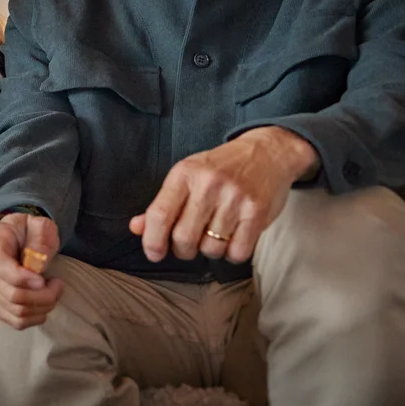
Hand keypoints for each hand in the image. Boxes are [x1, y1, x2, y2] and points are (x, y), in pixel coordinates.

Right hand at [0, 213, 63, 328]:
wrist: (8, 239)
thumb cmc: (24, 231)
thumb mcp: (36, 224)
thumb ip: (40, 236)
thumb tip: (38, 262)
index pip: (1, 269)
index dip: (26, 279)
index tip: (46, 279)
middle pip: (13, 295)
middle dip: (44, 296)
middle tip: (57, 285)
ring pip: (16, 312)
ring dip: (42, 307)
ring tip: (52, 292)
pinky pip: (14, 322)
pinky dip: (34, 318)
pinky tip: (43, 305)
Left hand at [129, 126, 318, 263]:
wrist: (268, 152)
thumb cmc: (221, 168)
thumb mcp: (187, 176)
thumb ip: (162, 204)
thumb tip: (137, 228)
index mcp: (185, 174)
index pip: (159, 215)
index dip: (152, 241)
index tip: (154, 253)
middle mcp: (209, 184)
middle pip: (184, 238)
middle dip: (183, 250)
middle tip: (189, 244)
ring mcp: (235, 198)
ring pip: (211, 248)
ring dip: (210, 250)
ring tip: (215, 235)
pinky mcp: (257, 212)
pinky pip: (238, 252)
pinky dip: (233, 253)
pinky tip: (233, 239)